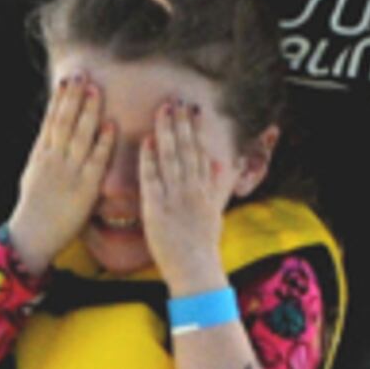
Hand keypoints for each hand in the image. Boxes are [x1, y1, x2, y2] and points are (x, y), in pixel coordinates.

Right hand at [5, 76, 111, 265]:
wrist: (31, 235)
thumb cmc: (34, 210)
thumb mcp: (33, 176)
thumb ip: (45, 157)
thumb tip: (51, 139)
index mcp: (41, 155)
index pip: (51, 120)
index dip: (60, 99)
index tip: (68, 80)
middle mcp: (53, 159)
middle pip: (64, 121)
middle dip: (74, 97)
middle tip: (82, 74)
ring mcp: (68, 172)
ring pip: (79, 134)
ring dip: (88, 111)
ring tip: (95, 89)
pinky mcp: (84, 187)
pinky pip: (95, 161)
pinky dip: (103, 142)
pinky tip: (110, 125)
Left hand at [137, 100, 236, 297]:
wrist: (195, 269)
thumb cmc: (203, 245)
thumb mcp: (215, 211)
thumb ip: (216, 185)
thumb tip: (222, 162)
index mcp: (204, 189)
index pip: (199, 151)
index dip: (195, 129)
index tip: (192, 108)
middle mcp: (192, 189)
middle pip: (187, 148)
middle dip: (181, 122)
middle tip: (175, 99)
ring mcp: (176, 198)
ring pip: (172, 158)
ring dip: (167, 132)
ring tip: (163, 109)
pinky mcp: (158, 209)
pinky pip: (153, 180)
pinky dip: (150, 160)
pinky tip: (147, 142)